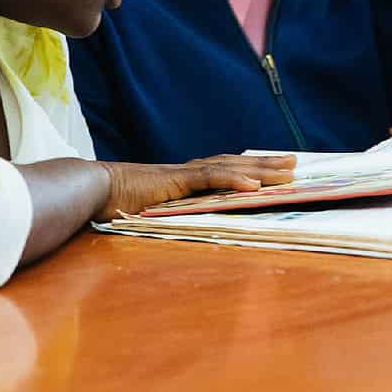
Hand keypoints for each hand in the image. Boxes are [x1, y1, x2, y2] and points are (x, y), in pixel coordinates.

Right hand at [94, 153, 295, 220]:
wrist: (94, 189)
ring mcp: (183, 175)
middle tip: (296, 165)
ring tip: (286, 174)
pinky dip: (233, 182)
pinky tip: (254, 187)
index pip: (226, 169)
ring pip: (229, 169)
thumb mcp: (155, 212)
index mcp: (186, 179)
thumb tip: (194, 227)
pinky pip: (209, 180)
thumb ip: (174, 214)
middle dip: (267, 165)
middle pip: (236, 165)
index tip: (276, 170)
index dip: (252, 168)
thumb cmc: (118, 203)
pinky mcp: (175, 182)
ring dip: (260, 171)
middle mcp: (189, 173)